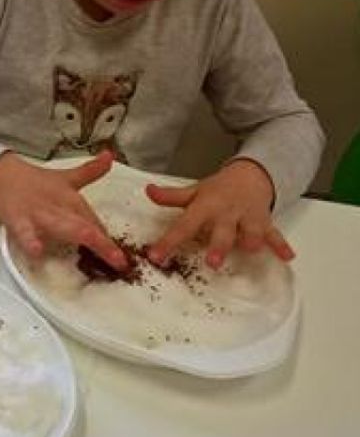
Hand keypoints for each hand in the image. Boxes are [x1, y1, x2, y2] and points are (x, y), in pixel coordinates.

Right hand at [0, 151, 125, 269]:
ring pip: (62, 226)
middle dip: (103, 243)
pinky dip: (31, 240)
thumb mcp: (67, 177)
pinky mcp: (18, 220)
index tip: (124, 260)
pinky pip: (25, 232)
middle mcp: (61, 207)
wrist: (2, 174)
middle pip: (85, 226)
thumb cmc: (35, 182)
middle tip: (119, 261)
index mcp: (73, 199)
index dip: (110, 242)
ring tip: (95, 245)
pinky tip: (37, 251)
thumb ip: (91, 171)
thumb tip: (110, 156)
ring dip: (79, 235)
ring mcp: (40, 214)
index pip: (95, 222)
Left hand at [146, 159, 294, 269]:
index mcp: (206, 207)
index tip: (156, 256)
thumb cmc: (219, 189)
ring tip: (251, 250)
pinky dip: (282, 245)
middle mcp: (226, 214)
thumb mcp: (193, 191)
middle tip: (212, 262)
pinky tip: (287, 257)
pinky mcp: (265, 223)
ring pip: (252, 231)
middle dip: (218, 246)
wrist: (250, 175)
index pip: (184, 225)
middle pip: (222, 232)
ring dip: (252, 241)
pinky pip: (275, 235)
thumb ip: (171, 197)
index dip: (169, 241)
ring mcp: (248, 218)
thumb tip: (148, 192)